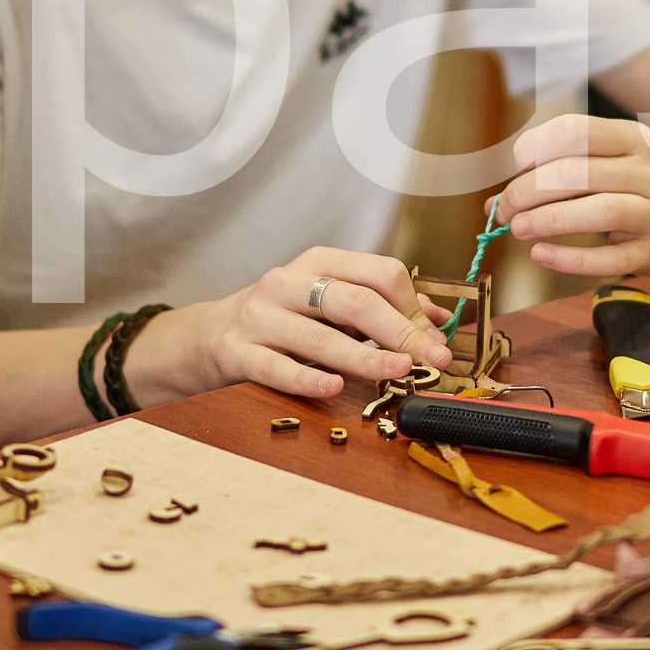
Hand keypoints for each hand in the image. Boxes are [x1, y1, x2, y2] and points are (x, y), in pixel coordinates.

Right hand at [169, 247, 452, 400]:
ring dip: (366, 357)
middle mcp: (289, 282)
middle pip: (356, 301)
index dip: (413, 308)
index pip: (379, 274)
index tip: (435, 341)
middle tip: (431, 360)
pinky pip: (277, 366)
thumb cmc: (282, 318)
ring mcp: (261, 316)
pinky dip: (308, 378)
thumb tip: (438, 321)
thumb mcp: (329, 302)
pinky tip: (334, 387)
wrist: (211, 334)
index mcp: (319, 262)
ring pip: (322, 337)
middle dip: (400, 332)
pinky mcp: (239, 350)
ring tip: (398, 371)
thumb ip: (383, 307)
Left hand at [495, 113, 649, 279]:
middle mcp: (648, 172)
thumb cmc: (639, 178)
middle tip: (505, 207)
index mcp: (633, 138)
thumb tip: (498, 199)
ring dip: (548, 220)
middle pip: (579, 173)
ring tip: (516, 228)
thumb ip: (561, 166)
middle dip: (529, 190)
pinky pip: (609, 260)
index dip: (536, 148)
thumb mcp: (614, 155)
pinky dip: (569, 259)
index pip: (576, 131)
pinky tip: (541, 254)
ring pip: (598, 212)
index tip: (517, 166)